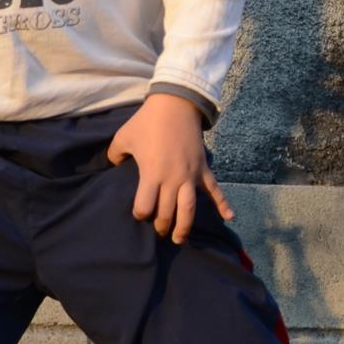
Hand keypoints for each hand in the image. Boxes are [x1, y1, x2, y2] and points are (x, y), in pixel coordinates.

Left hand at [108, 93, 233, 243]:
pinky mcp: (202, 169)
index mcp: (152, 174)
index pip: (145, 206)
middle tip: (159, 231)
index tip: (138, 213)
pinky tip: (230, 218)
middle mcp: (172, 179)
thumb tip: (113, 165)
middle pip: (167, 213)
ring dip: (184, 226)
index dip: (139, 213)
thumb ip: (114, 155)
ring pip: (189, 209)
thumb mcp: (123, 137)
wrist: (175, 104)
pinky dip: (223, 204)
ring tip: (179, 239)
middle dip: (161, 226)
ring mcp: (190, 175)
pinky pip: (215, 190)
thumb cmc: (147, 122)